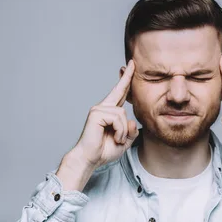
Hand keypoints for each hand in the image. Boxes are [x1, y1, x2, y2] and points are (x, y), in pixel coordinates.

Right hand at [61, 60, 138, 174]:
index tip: (130, 66)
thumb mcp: (125, 141)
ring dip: (123, 131)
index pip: (120, 93)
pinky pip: (117, 118)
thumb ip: (131, 131)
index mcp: (110, 112)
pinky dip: (119, 131)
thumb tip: (131, 120)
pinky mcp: (96, 114)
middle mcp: (104, 107)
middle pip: (119, 89)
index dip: (126, 80)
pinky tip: (115, 137)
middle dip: (127, 76)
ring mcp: (99, 109)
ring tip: (117, 139)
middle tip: (132, 62)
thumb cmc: (104, 150)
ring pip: (122, 113)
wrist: (90, 159)